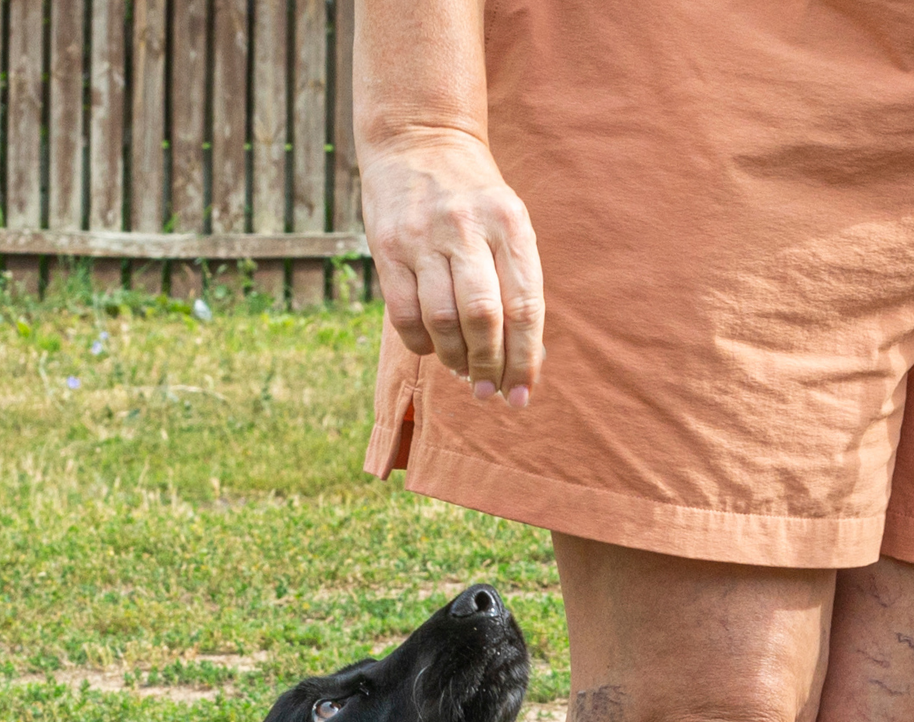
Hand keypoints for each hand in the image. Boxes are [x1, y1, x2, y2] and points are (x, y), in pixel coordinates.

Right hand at [360, 129, 543, 405]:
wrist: (418, 137)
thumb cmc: (475, 199)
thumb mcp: (508, 224)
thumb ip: (517, 283)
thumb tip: (526, 362)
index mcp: (509, 222)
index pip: (524, 305)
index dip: (525, 359)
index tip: (523, 393)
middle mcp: (467, 227)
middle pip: (483, 317)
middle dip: (490, 366)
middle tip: (490, 392)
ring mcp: (423, 236)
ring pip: (442, 321)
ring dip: (456, 361)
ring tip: (464, 373)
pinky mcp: (388, 246)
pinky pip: (405, 315)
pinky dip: (423, 344)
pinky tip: (434, 347)